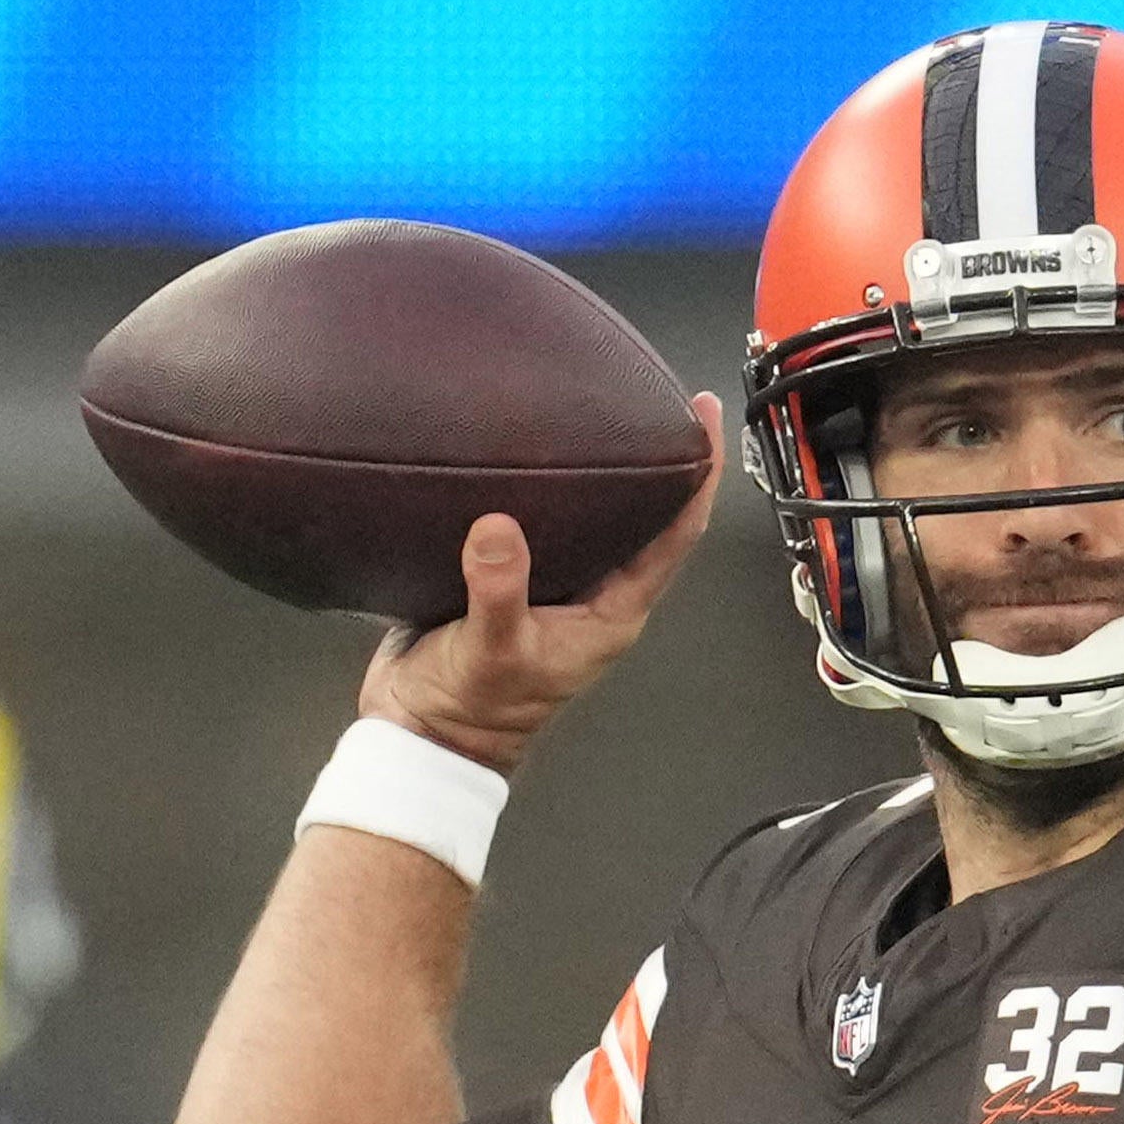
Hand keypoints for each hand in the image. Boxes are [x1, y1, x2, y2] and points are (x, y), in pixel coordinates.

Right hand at [361, 402, 725, 772]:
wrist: (419, 731)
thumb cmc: (470, 709)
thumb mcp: (491, 651)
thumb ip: (498, 592)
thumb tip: (499, 528)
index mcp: (612, 612)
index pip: (675, 535)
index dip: (698, 476)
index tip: (705, 418)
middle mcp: (594, 592)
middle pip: (644, 515)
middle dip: (658, 457)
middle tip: (658, 392)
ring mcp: (555, 582)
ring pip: (593, 513)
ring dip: (600, 465)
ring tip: (598, 403)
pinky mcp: (511, 573)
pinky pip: (540, 517)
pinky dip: (543, 481)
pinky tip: (531, 442)